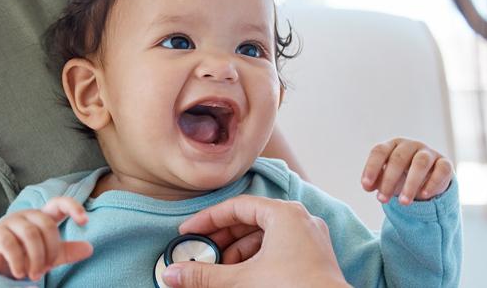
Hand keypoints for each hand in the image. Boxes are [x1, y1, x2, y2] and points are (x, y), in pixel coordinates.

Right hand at [0, 197, 93, 280]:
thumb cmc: (26, 252)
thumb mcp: (50, 254)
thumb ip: (68, 251)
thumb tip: (89, 249)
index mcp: (43, 216)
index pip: (59, 203)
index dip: (73, 207)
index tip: (84, 221)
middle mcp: (27, 215)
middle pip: (46, 225)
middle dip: (50, 250)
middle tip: (46, 269)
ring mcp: (10, 222)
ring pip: (30, 234)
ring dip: (36, 258)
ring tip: (35, 275)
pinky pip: (10, 244)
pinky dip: (18, 263)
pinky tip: (20, 273)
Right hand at [162, 196, 348, 287]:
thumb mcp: (242, 280)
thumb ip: (205, 276)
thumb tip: (172, 274)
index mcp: (284, 214)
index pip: (237, 207)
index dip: (208, 220)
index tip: (188, 233)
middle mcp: (300, 219)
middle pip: (250, 221)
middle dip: (222, 240)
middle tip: (200, 255)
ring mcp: (310, 238)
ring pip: (264, 237)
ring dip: (238, 253)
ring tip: (220, 272)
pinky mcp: (314, 257)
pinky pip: (279, 249)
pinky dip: (257, 260)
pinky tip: (242, 276)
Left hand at [360, 137, 452, 204]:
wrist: (429, 179)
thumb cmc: (402, 176)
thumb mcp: (388, 178)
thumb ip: (377, 181)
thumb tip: (367, 186)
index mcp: (393, 145)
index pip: (380, 151)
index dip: (372, 168)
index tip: (365, 186)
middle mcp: (411, 146)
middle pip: (399, 158)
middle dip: (389, 180)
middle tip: (382, 199)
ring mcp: (429, 153)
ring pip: (420, 163)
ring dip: (411, 183)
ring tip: (403, 202)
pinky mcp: (445, 163)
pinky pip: (441, 169)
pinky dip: (432, 182)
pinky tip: (423, 195)